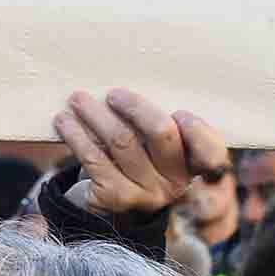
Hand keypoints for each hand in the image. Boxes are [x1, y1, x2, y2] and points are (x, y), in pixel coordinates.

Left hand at [53, 89, 228, 216]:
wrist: (111, 197)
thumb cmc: (139, 155)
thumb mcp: (156, 142)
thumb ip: (158, 121)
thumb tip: (131, 78)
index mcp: (193, 162)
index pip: (211, 151)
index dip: (198, 132)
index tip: (180, 113)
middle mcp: (174, 181)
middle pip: (161, 134)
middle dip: (135, 108)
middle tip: (113, 93)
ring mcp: (144, 192)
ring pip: (121, 142)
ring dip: (95, 116)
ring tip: (77, 99)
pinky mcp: (113, 197)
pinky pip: (93, 159)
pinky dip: (76, 136)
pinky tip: (64, 122)